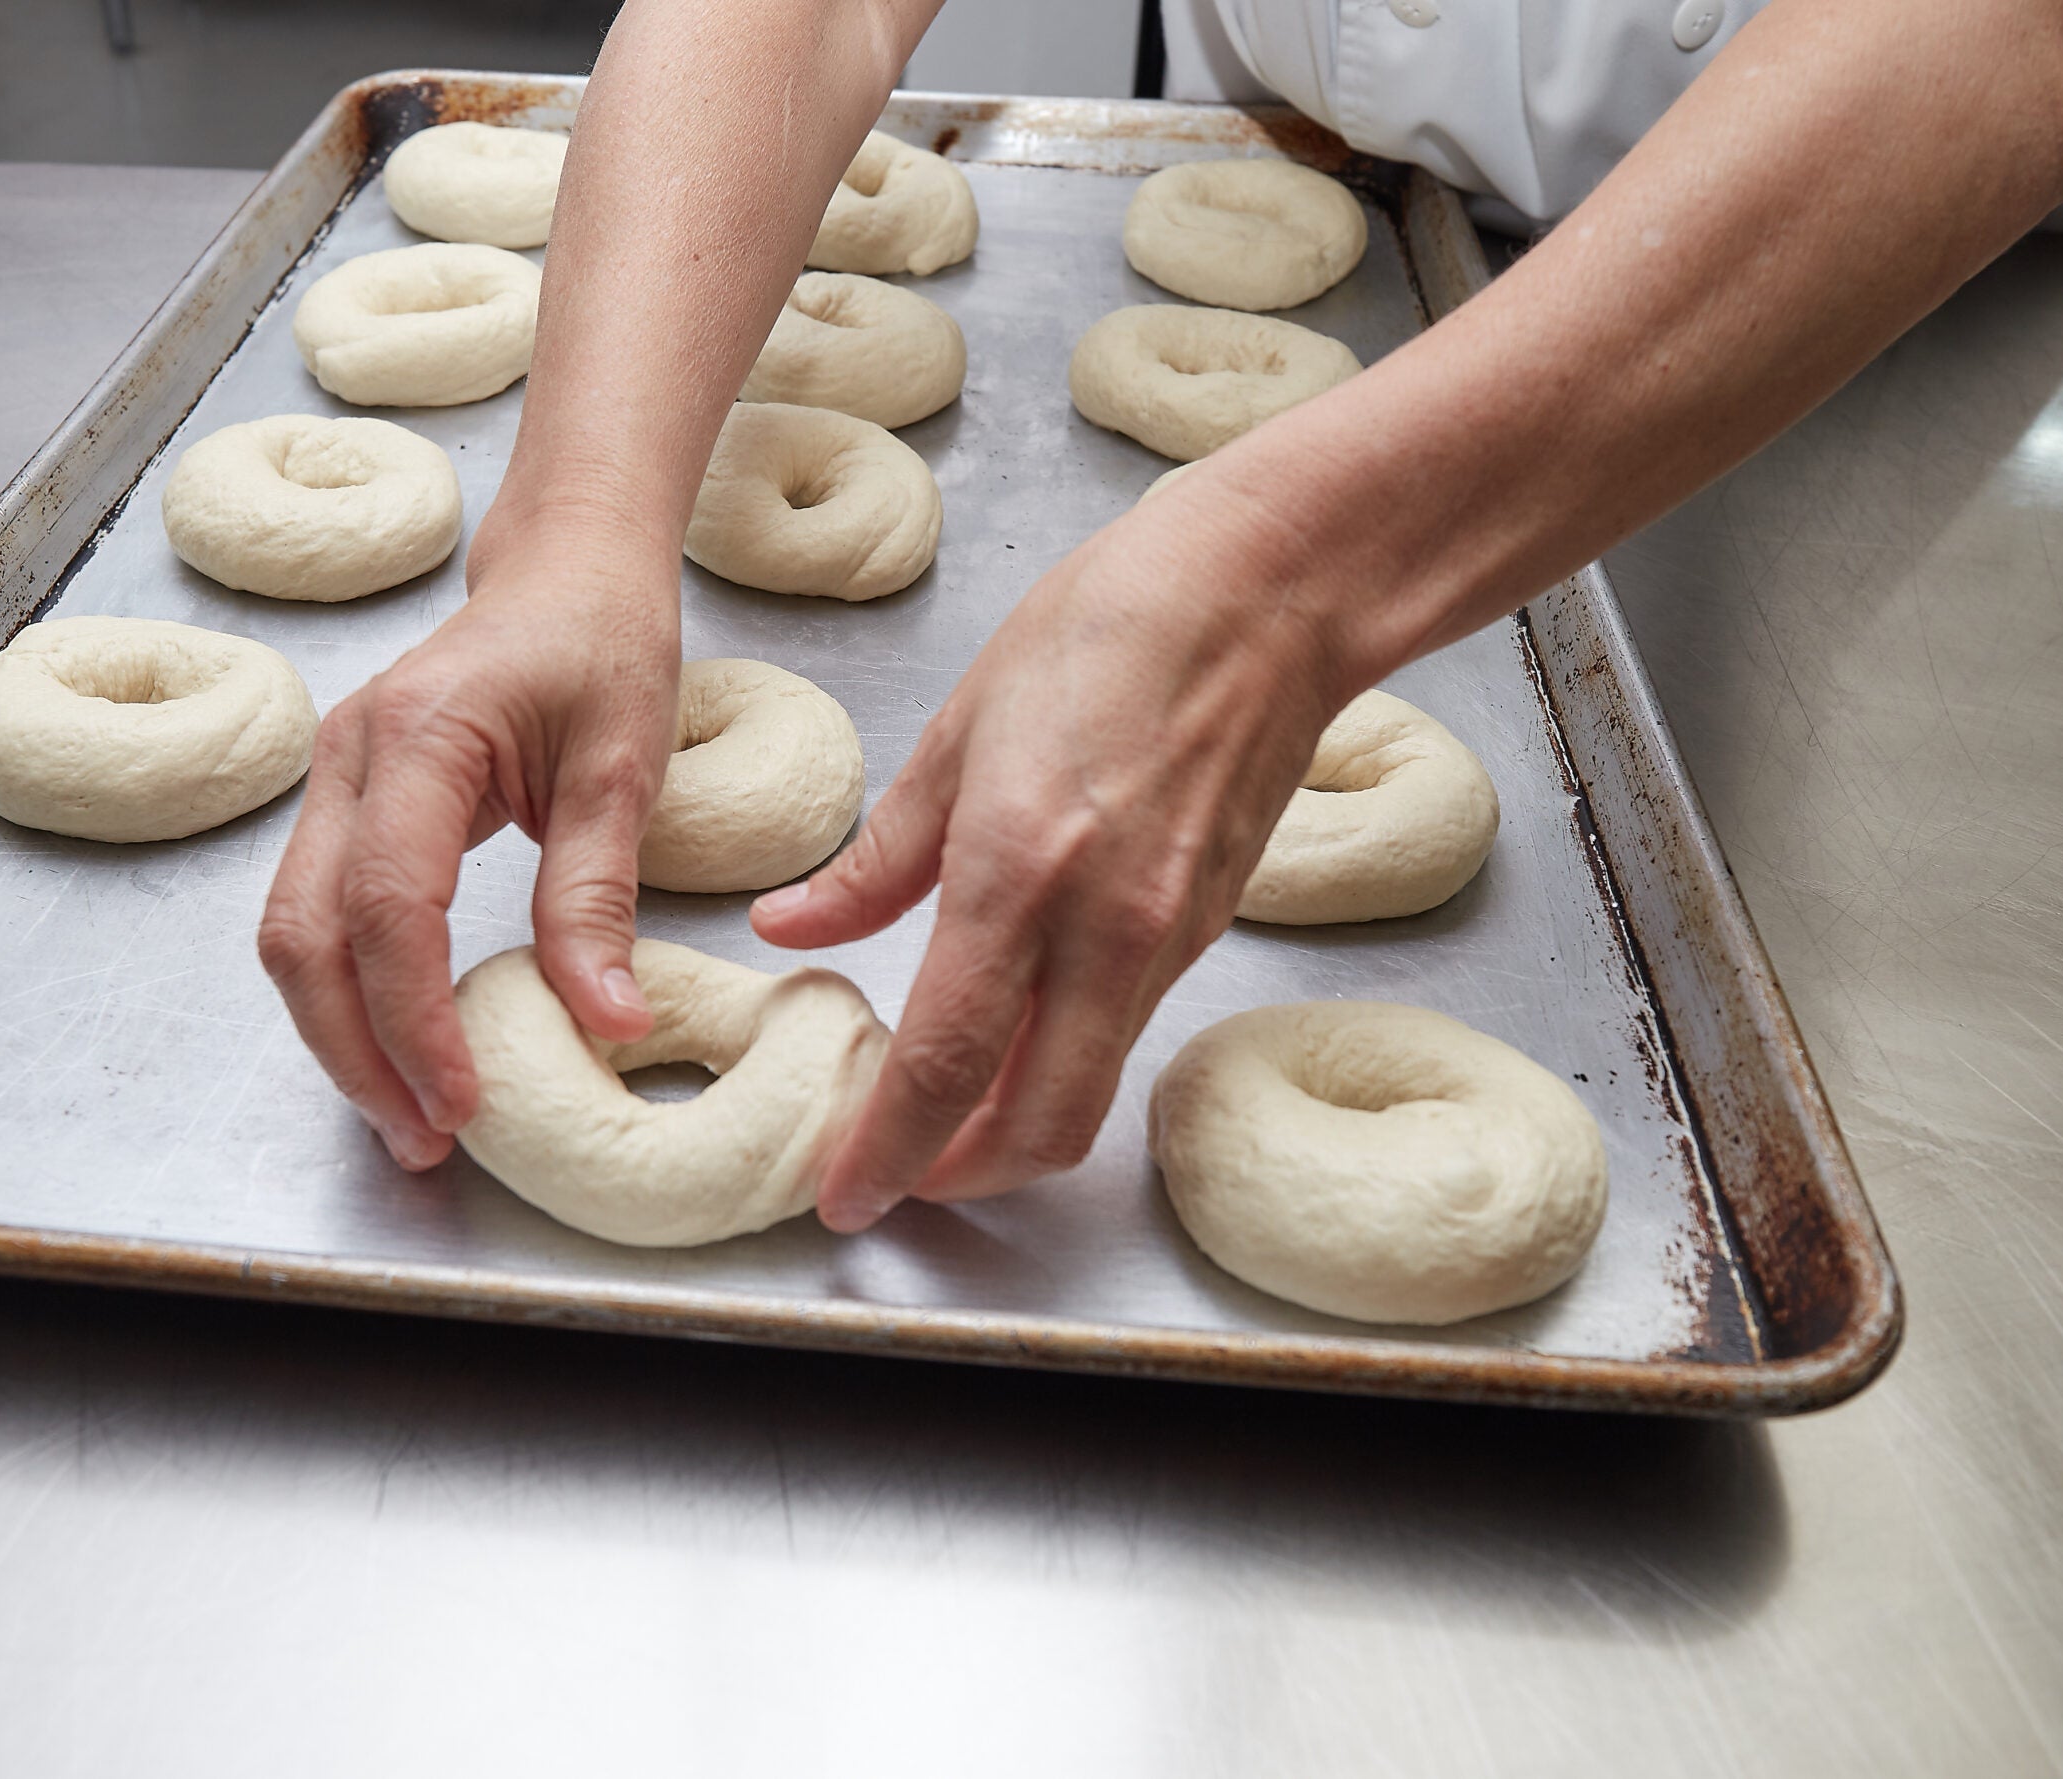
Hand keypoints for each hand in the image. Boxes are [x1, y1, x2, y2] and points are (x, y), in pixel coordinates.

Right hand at [258, 532, 678, 1170]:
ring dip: (341, 1035)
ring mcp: (334, 780)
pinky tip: (401, 1047)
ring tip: (414, 1118)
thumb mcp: (624, 766)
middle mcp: (349, 760)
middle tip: (426, 1140)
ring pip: (293, 934)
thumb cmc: (602, 638)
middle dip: (356, 1052)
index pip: (387, 909)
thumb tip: (609, 1021)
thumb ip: (599, 896)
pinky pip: (319, 915)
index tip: (460, 1101)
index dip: (414, 1020)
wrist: (568, 565)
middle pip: (304, 936)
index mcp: (419, 738)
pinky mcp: (347, 804)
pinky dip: (348, 992)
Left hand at [752, 484, 1356, 1229]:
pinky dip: (1061, 1063)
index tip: (843, 1197)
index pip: (943, 1066)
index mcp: (1019, 874)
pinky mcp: (1207, 932)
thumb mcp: (956, 734)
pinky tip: (1016, 1030)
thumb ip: (875, 860)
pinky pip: (1123, 1033)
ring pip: (1088, 1091)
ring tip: (941, 1106)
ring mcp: (1167, 941)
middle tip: (895, 1172)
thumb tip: (794, 928)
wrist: (1267, 595)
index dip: (886, 1154)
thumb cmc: (1105, 629)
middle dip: (960, 1178)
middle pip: (1038, 1128)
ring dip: (1011, 1126)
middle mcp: (1104, 931)